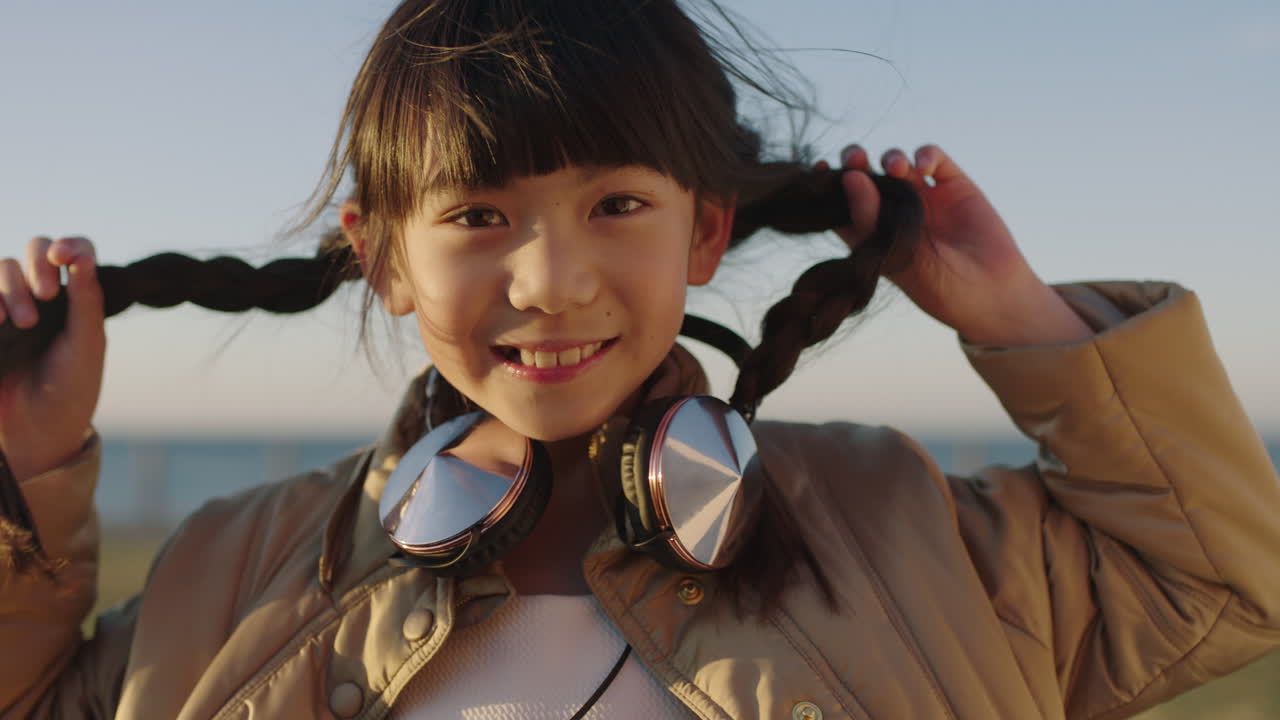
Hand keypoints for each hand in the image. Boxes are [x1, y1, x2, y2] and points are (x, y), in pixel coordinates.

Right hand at [0, 237, 104, 482]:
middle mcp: (40, 294)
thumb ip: (86, 300)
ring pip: (2, 267)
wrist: (35, 431)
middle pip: (34, 249)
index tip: (65, 257)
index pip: (73, 253)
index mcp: (75, 298)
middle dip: (37, 264)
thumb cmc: (70, 389)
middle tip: (48, 295)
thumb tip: (83, 256)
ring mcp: (7, 305)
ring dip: (12, 287)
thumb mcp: (86, 345)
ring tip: (22, 323)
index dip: (71, 245)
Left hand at [832, 145, 1090, 345]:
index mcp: (872, 233)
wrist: (990, 295)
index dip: (828, 185)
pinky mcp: (953, 185)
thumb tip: (850, 177)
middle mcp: (893, 211)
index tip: (818, 171)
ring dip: (889, 157)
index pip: (841, 202)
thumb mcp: (897, 257)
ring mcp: (923, 195)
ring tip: (894, 168)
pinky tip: (921, 167)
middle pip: (865, 175)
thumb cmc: (938, 288)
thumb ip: (870, 218)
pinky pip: (933, 158)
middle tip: (854, 159)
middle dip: (855, 162)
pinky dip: (924, 155)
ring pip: (896, 162)